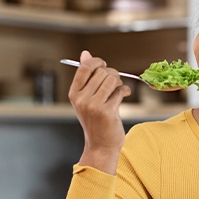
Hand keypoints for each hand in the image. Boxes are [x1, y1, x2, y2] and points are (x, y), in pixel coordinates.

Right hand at [70, 50, 131, 173]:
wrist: (101, 145)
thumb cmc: (96, 121)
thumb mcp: (86, 99)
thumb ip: (87, 77)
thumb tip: (85, 53)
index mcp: (74, 93)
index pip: (85, 67)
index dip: (98, 62)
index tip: (104, 66)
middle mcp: (81, 99)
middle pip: (102, 72)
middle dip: (112, 74)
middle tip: (115, 82)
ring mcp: (94, 105)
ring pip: (112, 79)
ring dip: (119, 82)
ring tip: (118, 89)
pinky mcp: (107, 111)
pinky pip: (119, 91)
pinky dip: (124, 91)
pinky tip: (123, 95)